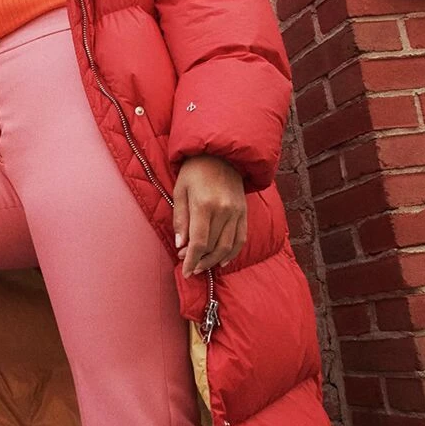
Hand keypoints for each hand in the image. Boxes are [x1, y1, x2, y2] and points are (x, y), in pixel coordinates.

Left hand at [172, 154, 246, 276]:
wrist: (220, 153)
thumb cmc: (194, 171)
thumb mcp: (180, 191)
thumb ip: (180, 220)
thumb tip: (181, 246)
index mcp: (205, 205)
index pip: (199, 242)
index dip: (191, 261)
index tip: (185, 272)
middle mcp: (224, 210)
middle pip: (213, 247)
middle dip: (199, 261)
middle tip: (188, 266)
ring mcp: (237, 212)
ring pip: (228, 246)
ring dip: (214, 261)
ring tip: (202, 266)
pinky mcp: (244, 212)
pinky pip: (241, 238)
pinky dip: (233, 253)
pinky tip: (222, 261)